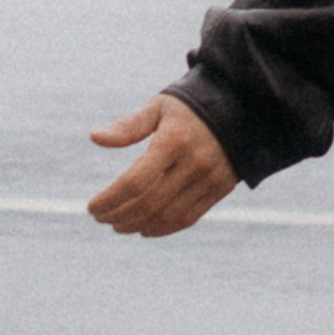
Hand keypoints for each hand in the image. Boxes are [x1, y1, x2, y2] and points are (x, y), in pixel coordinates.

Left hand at [87, 93, 237, 236]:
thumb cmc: (190, 106)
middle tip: (101, 218)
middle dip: (119, 215)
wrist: (240, 109)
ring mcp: (208, 179)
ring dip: (137, 225)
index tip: (92, 207)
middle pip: (149, 203)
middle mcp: (193, 163)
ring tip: (118, 225)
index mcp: (174, 141)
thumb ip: (128, 126)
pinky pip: (188, 218)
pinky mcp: (219, 190)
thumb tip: (95, 137)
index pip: (134, 182)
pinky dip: (163, 228)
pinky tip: (144, 229)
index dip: (110, 199)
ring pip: (167, 215)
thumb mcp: (159, 107)